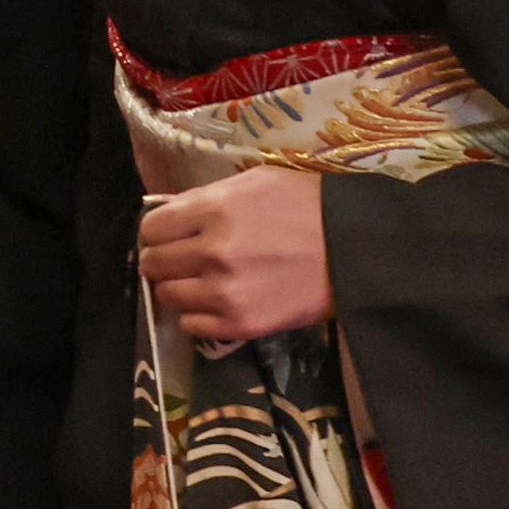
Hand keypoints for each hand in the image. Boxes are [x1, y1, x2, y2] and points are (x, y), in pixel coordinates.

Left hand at [139, 168, 331, 343]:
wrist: (357, 249)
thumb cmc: (307, 206)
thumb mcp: (254, 182)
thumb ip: (206, 198)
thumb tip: (169, 212)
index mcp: (214, 211)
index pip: (152, 227)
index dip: (159, 230)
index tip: (170, 234)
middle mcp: (212, 253)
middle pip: (154, 263)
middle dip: (163, 259)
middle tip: (181, 259)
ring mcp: (225, 293)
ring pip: (168, 296)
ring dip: (178, 288)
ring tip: (199, 281)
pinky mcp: (242, 325)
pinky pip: (192, 326)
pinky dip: (197, 315)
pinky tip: (215, 302)